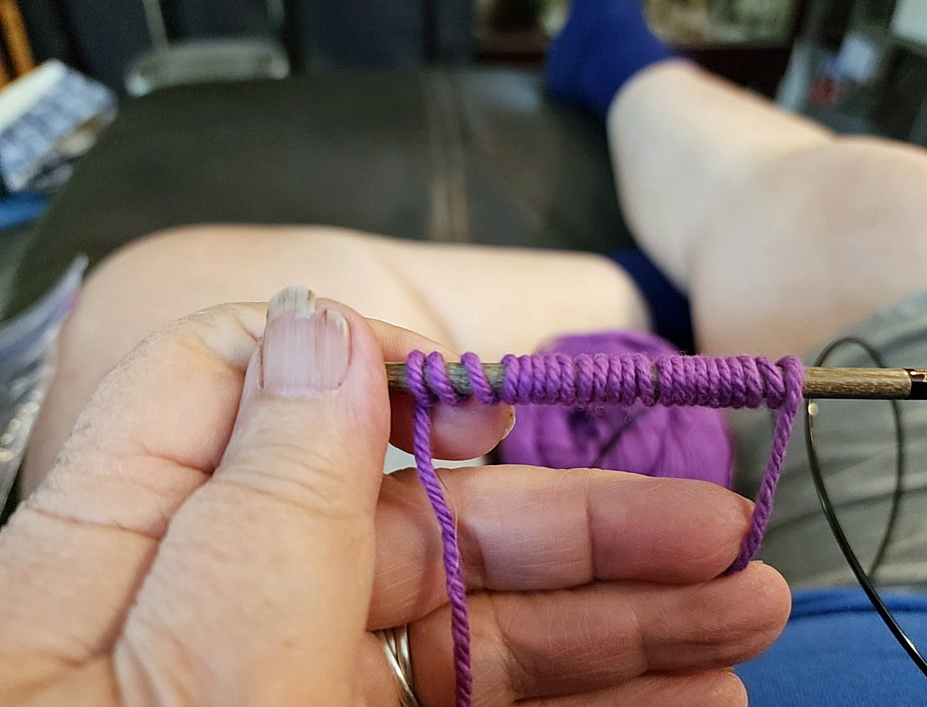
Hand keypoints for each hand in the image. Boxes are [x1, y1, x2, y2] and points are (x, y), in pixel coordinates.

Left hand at [0, 289, 788, 705]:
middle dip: (568, 519)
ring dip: (610, 614)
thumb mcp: (204, 671)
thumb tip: (321, 321)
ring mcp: (287, 690)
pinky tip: (681, 700)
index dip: (362, 362)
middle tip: (716, 536)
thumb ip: (267, 493)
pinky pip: (475, 703)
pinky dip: (583, 700)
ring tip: (740, 615)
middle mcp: (208, 611)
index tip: (485, 401)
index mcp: (124, 552)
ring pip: (459, 618)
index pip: (233, 383)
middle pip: (399, 515)